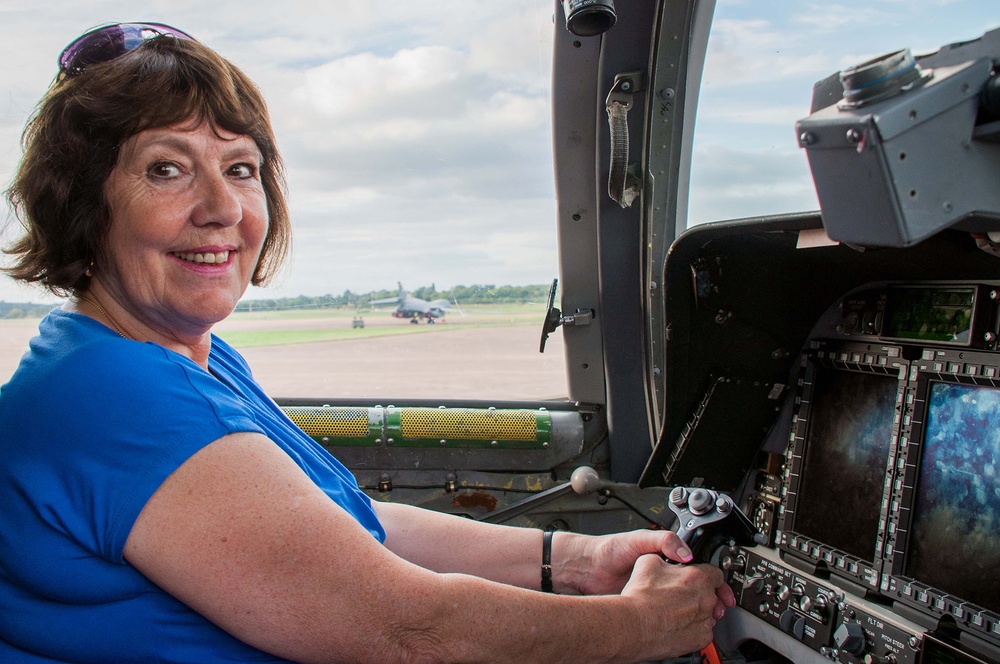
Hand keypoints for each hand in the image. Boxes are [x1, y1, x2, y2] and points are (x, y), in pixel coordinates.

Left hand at [564, 529, 735, 617]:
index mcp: (665, 557)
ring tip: (705, 619)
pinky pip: (664, 614)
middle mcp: (662, 575)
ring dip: (696, 613)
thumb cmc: (609, 550)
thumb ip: (664, 541)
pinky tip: (681, 624)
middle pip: (694, 590)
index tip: (722, 592)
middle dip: (709, 601)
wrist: (586, 569)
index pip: (696, 569)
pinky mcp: (644, 604)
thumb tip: (686, 553)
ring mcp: (654, 591)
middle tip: (719, 609)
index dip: (712, 581)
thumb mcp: (639, 539)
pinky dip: (676, 620)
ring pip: (682, 605)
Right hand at [619, 554, 731, 658]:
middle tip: (683, 596)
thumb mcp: (648, 561)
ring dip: (696, 611)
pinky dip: (692, 629)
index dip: (708, 574)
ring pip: (707, 614)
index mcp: (698, 577)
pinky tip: (676, 625)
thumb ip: (668, 559)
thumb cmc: (640, 597)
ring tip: (675, 612)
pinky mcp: (701, 639)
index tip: (706, 578)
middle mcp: (706, 600)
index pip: (716, 573)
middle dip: (701, 594)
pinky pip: (702, 632)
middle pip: (712, 594)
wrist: (633, 625)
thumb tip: (670, 562)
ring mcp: (705, 621)